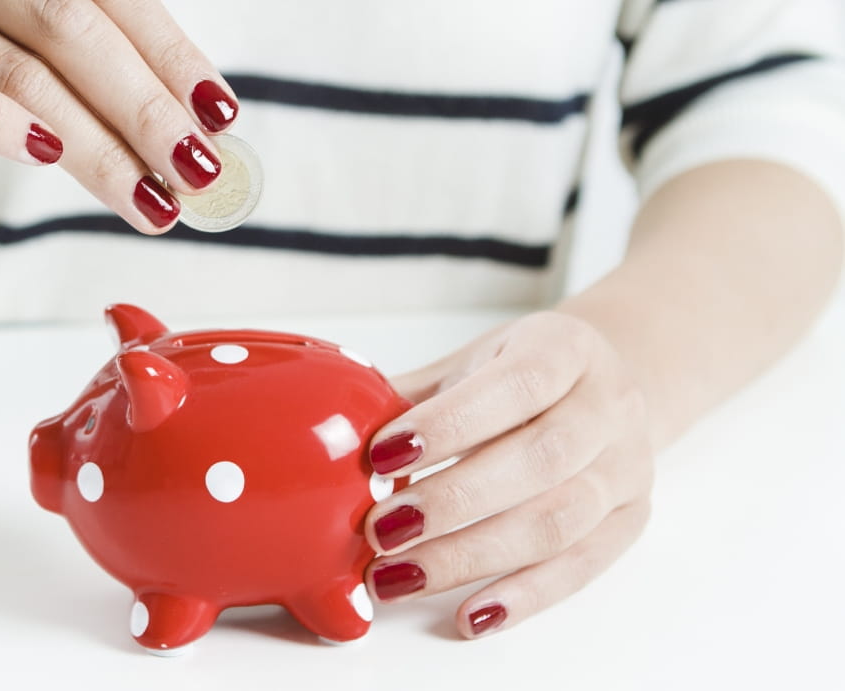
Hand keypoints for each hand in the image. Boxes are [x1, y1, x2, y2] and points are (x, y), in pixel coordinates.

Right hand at [0, 0, 236, 230]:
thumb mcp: (10, 50)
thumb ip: (83, 70)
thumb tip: (188, 135)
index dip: (169, 46)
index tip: (220, 114)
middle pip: (68, 22)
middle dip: (145, 104)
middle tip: (197, 171)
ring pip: (15, 68)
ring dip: (95, 143)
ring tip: (148, 200)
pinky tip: (49, 156)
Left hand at [362, 311, 654, 637]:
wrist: (607, 382)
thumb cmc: (524, 374)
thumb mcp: (471, 362)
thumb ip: (411, 394)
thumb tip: (332, 429)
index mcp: (566, 349)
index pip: (516, 385)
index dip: (450, 423)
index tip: (383, 455)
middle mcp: (608, 407)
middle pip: (539, 460)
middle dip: (451, 501)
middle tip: (381, 529)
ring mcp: (626, 467)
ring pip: (558, 521)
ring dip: (471, 556)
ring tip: (401, 574)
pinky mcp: (630, 521)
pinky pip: (580, 568)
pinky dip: (522, 597)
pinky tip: (470, 613)